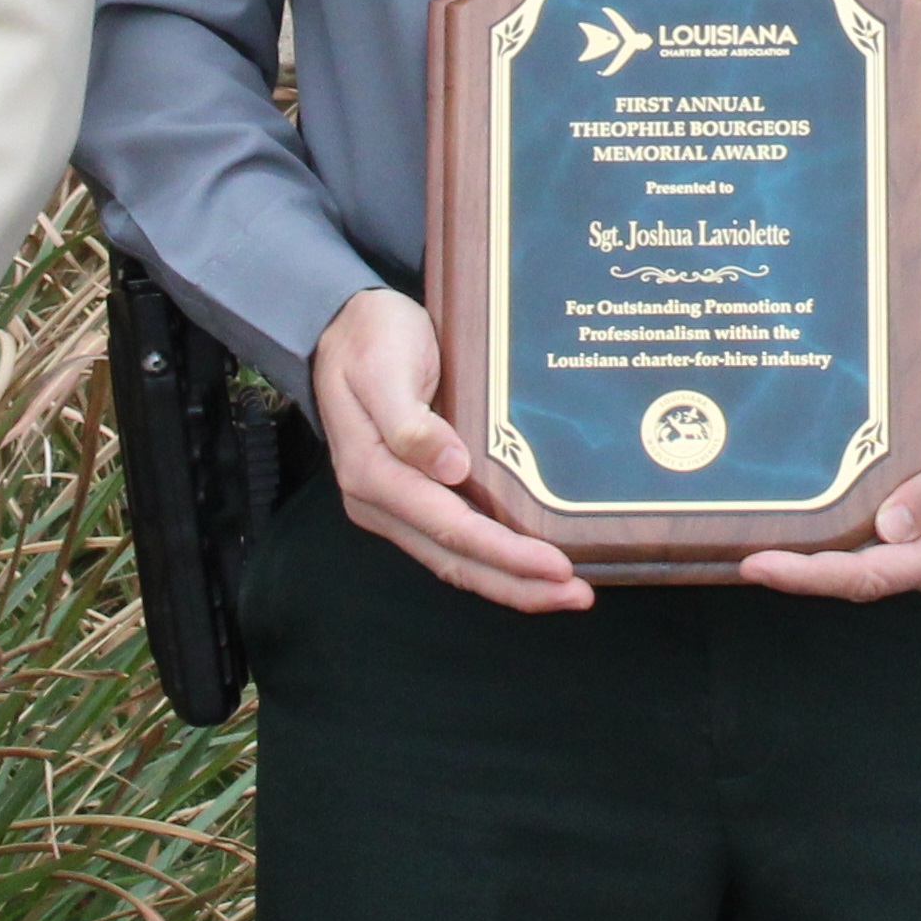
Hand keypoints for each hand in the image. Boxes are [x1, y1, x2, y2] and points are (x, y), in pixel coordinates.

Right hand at [312, 288, 588, 614]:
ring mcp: (395, 504)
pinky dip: (493, 559)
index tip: (556, 565)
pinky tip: (529, 563)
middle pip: (454, 560)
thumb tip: (449, 469)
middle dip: (516, 584)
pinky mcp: (412, 496)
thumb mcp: (384, 366)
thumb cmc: (368, 338)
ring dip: (509, 581)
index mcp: (372, 474)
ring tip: (566, 592)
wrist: (341, 324)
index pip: (448, 527)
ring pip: (455, 560)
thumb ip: (410, 422)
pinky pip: (454, 541)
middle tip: (579, 596)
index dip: (504, 552)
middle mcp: (380, 502)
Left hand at [736, 364, 920, 605]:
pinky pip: (878, 551)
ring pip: (867, 569)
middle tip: (745, 556)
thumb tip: (892, 529)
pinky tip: (808, 528)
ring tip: (763, 543)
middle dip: (805, 573)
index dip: (812, 575)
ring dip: (819, 561)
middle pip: (863, 580)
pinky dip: (841, 544)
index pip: (874, 575)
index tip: (762, 565)